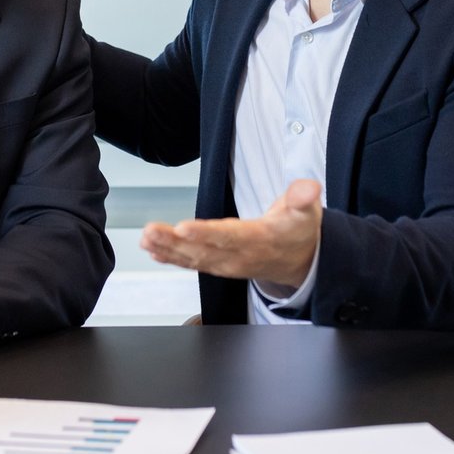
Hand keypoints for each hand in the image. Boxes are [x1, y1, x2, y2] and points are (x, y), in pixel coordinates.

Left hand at [140, 178, 322, 290]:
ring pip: (194, 258)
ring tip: (145, 239)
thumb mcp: (308, 212)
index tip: (183, 227)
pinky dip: (172, 258)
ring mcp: (228, 264)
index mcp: (260, 240)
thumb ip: (303, 198)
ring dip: (167, 250)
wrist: (302, 261)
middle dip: (174, 242)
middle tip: (150, 233)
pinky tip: (154, 252)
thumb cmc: (298, 232)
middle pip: (204, 249)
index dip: (206, 234)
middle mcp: (240, 255)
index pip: (230, 236)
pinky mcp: (220, 265)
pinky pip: (193, 264)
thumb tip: (308, 188)